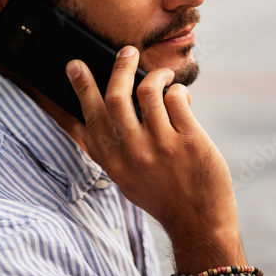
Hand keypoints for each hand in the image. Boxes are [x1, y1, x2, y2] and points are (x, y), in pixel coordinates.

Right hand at [67, 47, 255, 275]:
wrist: (199, 223)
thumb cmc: (161, 196)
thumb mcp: (124, 179)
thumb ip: (105, 152)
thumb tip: (79, 123)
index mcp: (114, 162)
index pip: (91, 117)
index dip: (82, 88)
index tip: (75, 65)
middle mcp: (133, 153)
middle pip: (116, 97)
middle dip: (120, 67)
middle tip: (127, 52)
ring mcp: (162, 146)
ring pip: (149, 91)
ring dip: (155, 75)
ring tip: (163, 75)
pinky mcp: (189, 140)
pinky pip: (177, 98)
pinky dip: (178, 90)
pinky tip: (180, 95)